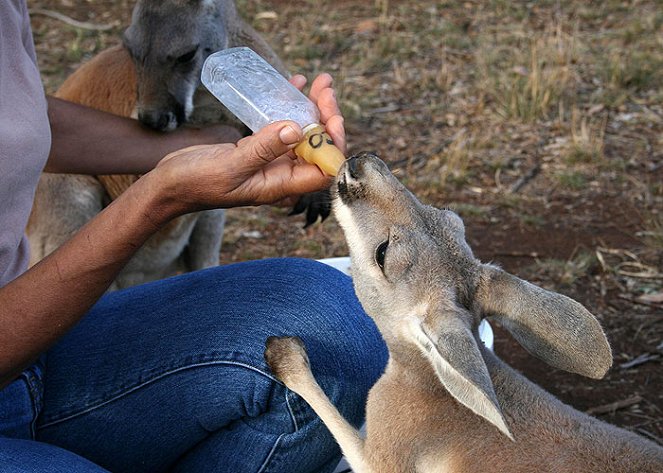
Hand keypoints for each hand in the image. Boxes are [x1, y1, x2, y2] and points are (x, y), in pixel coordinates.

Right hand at [151, 73, 344, 214]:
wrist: (170, 184)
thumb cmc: (198, 183)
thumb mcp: (231, 166)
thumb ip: (263, 149)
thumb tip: (297, 130)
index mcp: (280, 185)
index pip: (322, 168)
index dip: (334, 144)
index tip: (333, 116)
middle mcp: (281, 173)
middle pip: (317, 147)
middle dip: (326, 117)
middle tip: (326, 88)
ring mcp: (270, 160)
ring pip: (302, 134)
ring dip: (313, 108)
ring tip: (318, 82)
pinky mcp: (258, 148)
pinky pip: (281, 126)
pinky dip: (289, 106)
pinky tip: (295, 85)